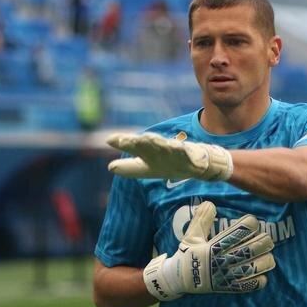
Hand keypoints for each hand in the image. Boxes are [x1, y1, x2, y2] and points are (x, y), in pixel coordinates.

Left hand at [107, 132, 232, 180]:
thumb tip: (110, 167)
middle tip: (125, 140)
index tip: (111, 140)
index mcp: (148, 153)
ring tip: (147, 138)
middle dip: (137, 142)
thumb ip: (129, 167)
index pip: (133, 147)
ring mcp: (174, 151)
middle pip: (146, 145)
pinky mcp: (188, 154)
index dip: (123, 143)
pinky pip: (183, 151)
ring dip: (156, 141)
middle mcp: (159, 149)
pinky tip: (176, 146)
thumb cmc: (168, 164)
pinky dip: (180, 148)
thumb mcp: (147, 168)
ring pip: (164, 145)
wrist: (196, 165)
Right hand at [143, 201, 274, 300]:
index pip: (235, 234)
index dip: (247, 226)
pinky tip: (263, 274)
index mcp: (212, 247)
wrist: (178, 280)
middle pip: (249, 251)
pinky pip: (248, 286)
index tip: (253, 221)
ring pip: (252, 269)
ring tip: (269, 254)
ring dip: (264, 261)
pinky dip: (259, 280)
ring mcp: (226, 276)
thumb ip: (201, 219)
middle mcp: (221, 262)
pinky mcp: (228, 287)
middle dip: (262, 243)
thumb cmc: (187, 254)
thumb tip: (210, 203)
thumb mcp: (191, 235)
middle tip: (267, 238)